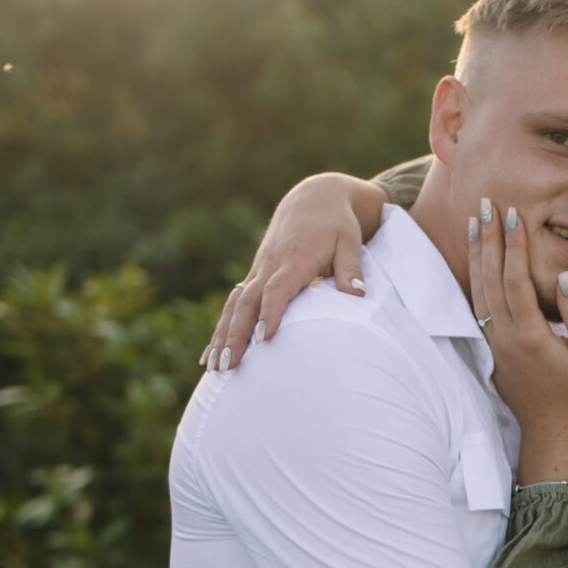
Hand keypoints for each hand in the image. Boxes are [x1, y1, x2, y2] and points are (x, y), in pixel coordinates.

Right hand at [200, 173, 380, 371]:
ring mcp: (258, 271)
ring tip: (212, 368)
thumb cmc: (336, 224)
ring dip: (222, 337)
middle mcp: (270, 266)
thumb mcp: (349, 241)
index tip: (264, 338)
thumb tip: (357, 295)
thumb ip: (351, 268)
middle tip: (228, 366)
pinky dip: (221, 329)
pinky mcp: (254, 276)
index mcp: (294, 258)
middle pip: (246, 302)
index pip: (277, 288)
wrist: (313, 199)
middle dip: (235, 335)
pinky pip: (233, 305)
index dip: (270, 312)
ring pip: (234, 305)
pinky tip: (209, 355)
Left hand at [468, 198, 567, 480]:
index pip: (516, 280)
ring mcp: (494, 344)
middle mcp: (506, 337)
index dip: (514, 245)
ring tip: (475, 223)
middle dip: (489, 239)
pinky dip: (475, 279)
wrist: (551, 433)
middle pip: (491, 278)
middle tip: (485, 204)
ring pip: (479, 290)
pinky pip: (477, 306)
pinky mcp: (491, 349)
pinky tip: (476, 261)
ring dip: (477, 255)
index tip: (513, 214)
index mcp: (531, 336)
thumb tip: (564, 277)